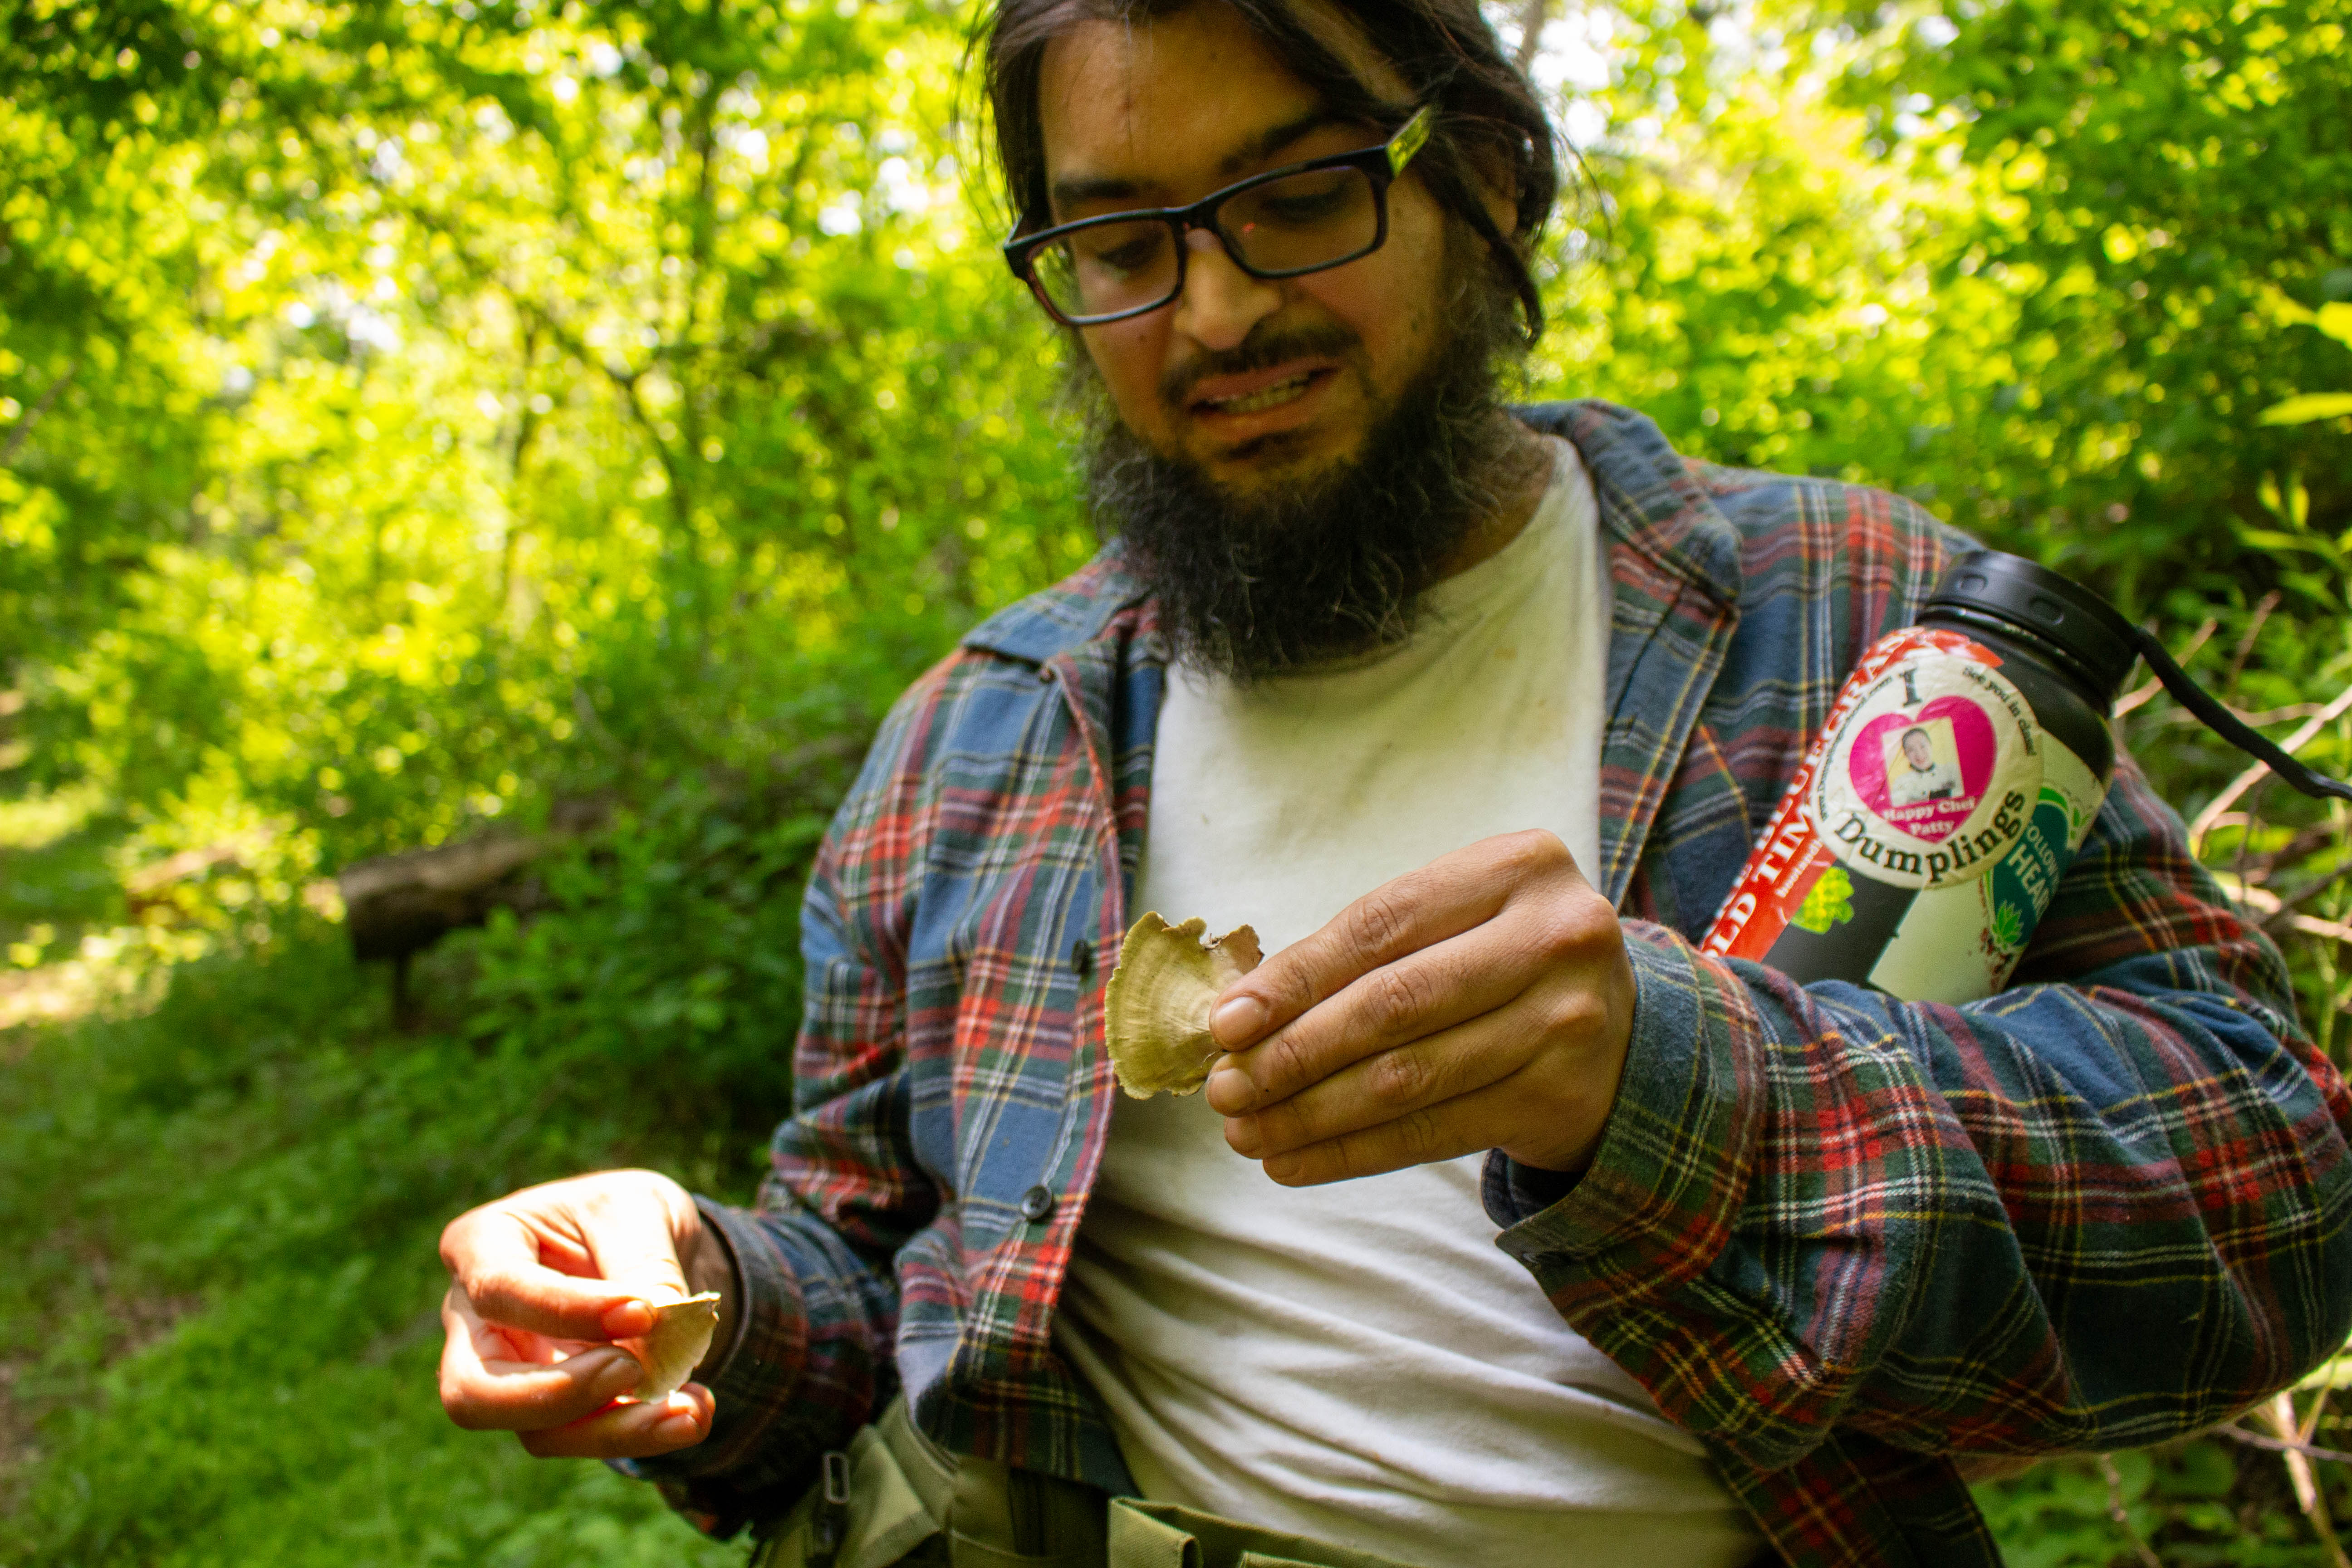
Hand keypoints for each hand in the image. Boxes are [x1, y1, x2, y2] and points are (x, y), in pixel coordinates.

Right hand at [438, 1168, 733, 1458]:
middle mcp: (475, 1321)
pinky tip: (693, 1411)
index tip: (644, 1312)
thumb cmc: (623, 1213)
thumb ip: (644, 1264)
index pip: (501, 1289)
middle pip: (474, 1390)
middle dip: (558, 1395)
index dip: (568, 1310)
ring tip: (689, 1412)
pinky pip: (580, 1439)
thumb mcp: (640, 1209)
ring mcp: (506, 1374)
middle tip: (635, 1373)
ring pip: (533, 1431)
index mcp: (481, 1244)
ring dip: (615, 1431)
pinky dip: (640, 1433)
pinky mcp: (551, 1411)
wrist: (645, 1242)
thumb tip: (659, 1332)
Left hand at [1202, 830, 1634, 1184]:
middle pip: (1393, 1004)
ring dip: (1312, 1112)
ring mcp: (1567, 1020)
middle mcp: (1554, 937)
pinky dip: (1355, 1152)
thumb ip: (1363, 953)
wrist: (1620, 1033)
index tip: (1226, 1023)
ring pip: (1409, 1077)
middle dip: (1293, 1054)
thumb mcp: (1453, 923)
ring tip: (1247, 1132)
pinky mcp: (1562, 1095)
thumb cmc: (1501, 963)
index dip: (1294, 978)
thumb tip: (1240, 1017)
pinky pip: (1436, 1132)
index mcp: (1516, 867)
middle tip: (1226, 1089)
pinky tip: (1297, 1161)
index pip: (1379, 925)